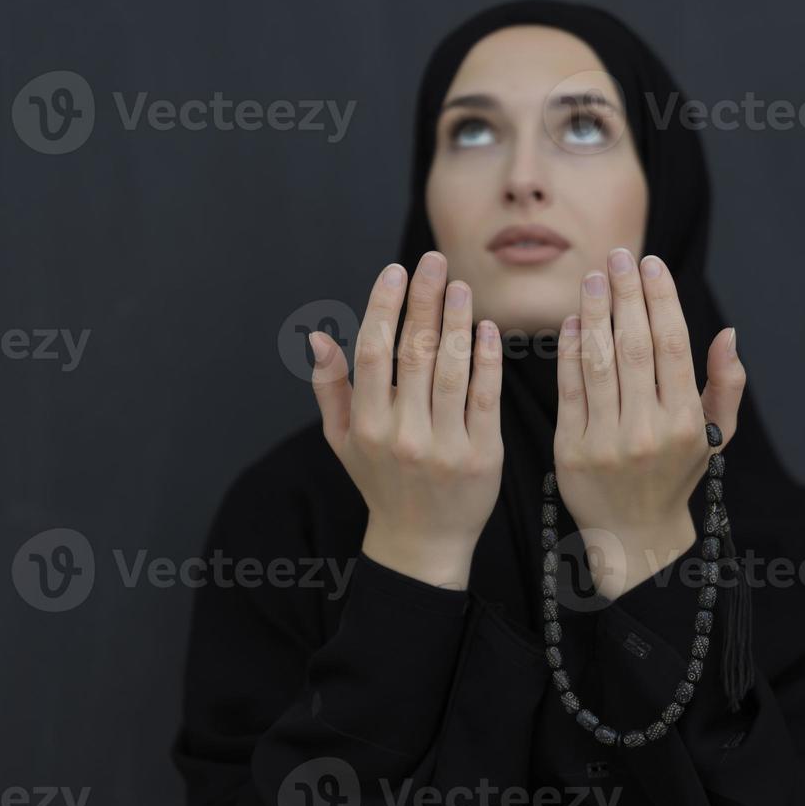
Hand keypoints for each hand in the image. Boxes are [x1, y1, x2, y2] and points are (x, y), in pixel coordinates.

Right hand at [308, 251, 503, 589]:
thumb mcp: (343, 441)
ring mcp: (443, 445)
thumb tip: (316, 337)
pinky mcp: (480, 455)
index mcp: (365, 425)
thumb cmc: (381, 483)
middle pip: (413, 353)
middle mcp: (401, 433)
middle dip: (425, 301)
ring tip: (463, 287)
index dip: (384, 307)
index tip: (396, 272)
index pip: (372, 353)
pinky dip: (486, 361)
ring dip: (457, 323)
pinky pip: (484, 398)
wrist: (421, 544)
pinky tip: (487, 330)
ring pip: (450, 371)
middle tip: (437, 261)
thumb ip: (330, 388)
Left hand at [553, 248, 745, 599]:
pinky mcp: (571, 450)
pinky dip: (569, 352)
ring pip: (599, 362)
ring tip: (591, 278)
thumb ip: (726, 385)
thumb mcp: (715, 436)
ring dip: (595, 313)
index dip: (661, 299)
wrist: (634, 534)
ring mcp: (608, 440)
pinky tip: (571, 322)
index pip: (672, 345)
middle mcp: (648, 429)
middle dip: (626, 294)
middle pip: (635, 346)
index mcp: (686, 421)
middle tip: (616, 255)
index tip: (651, 263)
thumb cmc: (676, 474)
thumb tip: (728, 333)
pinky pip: (570, 390)